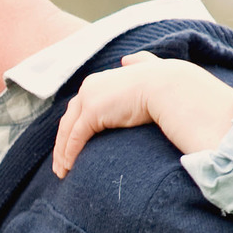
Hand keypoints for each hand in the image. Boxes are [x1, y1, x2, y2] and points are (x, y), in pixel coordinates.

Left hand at [53, 53, 232, 177]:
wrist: (171, 87)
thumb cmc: (167, 83)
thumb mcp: (148, 71)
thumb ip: (138, 64)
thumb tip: (127, 60)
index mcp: (99, 81)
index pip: (78, 108)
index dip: (73, 128)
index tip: (70, 147)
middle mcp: (89, 87)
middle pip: (68, 120)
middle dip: (61, 143)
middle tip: (60, 164)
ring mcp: (88, 99)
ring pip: (67, 131)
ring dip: (62, 153)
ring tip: (63, 172)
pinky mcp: (92, 113)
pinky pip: (75, 138)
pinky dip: (70, 153)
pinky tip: (69, 168)